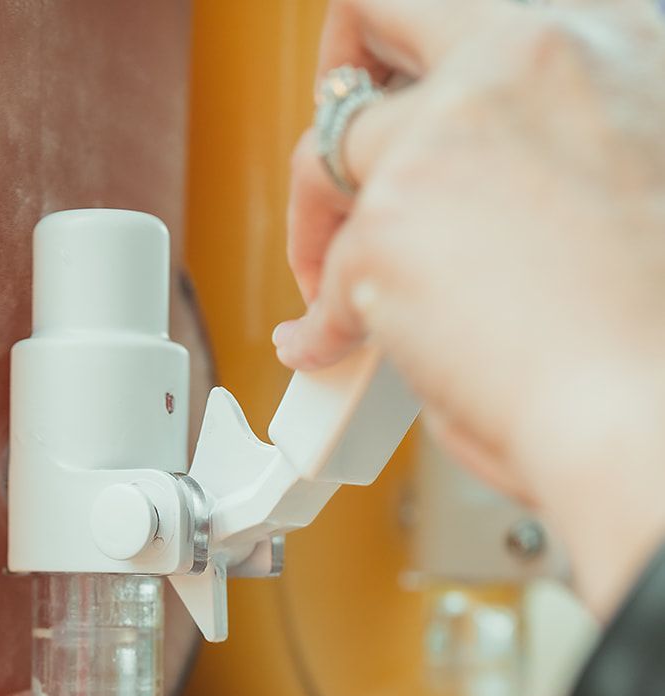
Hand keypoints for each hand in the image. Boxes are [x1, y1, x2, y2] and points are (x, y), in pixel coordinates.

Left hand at [275, 0, 664, 616]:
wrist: (656, 406)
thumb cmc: (658, 332)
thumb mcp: (642, 177)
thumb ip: (559, 149)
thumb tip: (478, 199)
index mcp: (605, 40)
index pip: (481, 11)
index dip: (432, 61)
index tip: (415, 105)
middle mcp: (523, 59)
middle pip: (382, 10)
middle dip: (339, 75)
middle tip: (334, 161)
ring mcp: (448, 135)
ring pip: (327, 151)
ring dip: (316, 221)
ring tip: (327, 285)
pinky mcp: (390, 226)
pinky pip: (322, 272)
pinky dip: (317, 323)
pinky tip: (327, 351)